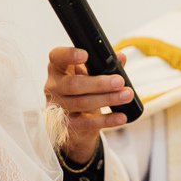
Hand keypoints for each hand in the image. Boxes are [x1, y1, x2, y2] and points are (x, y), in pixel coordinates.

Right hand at [45, 47, 131, 163]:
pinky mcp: (66, 125)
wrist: (76, 118)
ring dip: (107, 99)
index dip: (69, 55)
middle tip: (120, 81)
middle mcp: (53, 86)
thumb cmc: (84, 88)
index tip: (86, 55)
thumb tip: (121, 57)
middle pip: (73, 84)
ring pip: (82, 103)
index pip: (57, 57)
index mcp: (58, 67)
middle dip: (99, 84)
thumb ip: (104, 64)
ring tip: (127, 95)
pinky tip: (121, 116)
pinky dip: (107, 120)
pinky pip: (87, 123)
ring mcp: (57, 107)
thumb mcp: (91, 73)